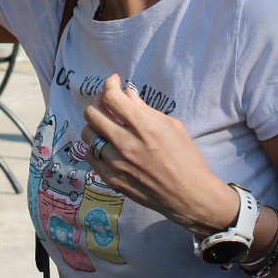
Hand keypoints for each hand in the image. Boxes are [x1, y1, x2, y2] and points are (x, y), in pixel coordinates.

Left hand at [80, 74, 232, 234]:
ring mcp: (117, 164)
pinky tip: (105, 144)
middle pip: (93, 114)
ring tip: (106, 124)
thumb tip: (127, 93)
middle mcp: (127, 144)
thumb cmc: (187, 158)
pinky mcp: (113, 180)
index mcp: (145, 127)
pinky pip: (90, 156)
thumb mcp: (172, 126)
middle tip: (108, 102)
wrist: (190, 195)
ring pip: (88, 134)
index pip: (112, 98)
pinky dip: (94, 145)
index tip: (114, 82)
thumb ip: (145, 109)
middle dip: (98, 101)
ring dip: (94, 124)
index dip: (109, 84)